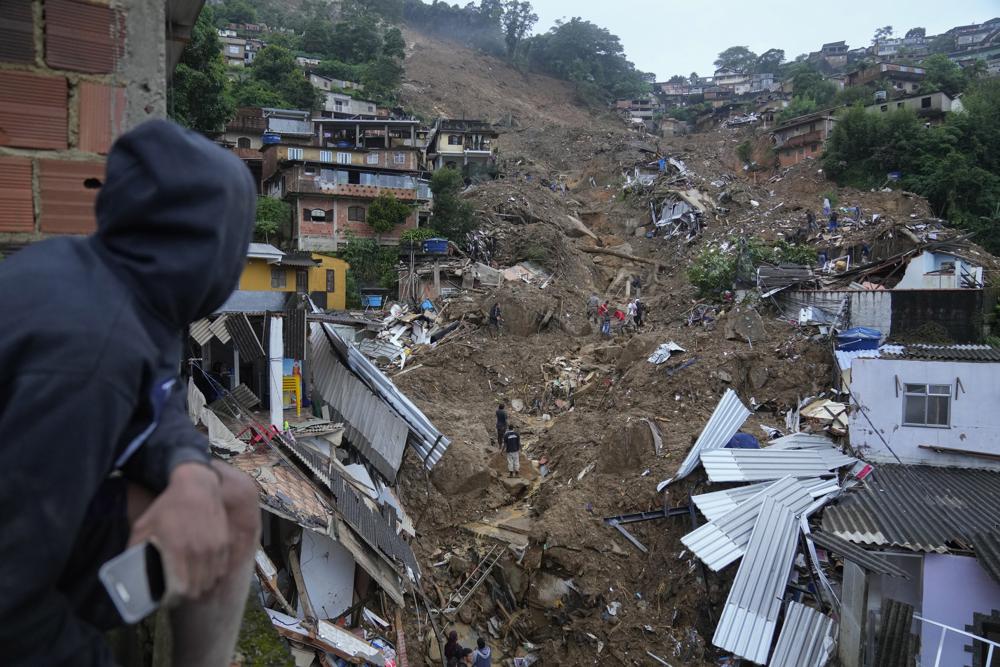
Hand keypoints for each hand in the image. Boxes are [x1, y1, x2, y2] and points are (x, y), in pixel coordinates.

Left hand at [129, 462, 228, 601]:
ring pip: (210, 582)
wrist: (197, 486)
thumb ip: (135, 550)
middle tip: (175, 594)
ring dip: (199, 588)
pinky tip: (202, 573)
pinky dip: (212, 576)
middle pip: (196, 590)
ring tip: (189, 585)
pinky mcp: (225, 544)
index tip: (165, 599)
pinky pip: (221, 571)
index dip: (171, 599)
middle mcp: (200, 552)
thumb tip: (128, 572)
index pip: (179, 590)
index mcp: (177, 550)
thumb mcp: (143, 526)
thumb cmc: (167, 507)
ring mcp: (215, 548)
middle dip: (184, 596)